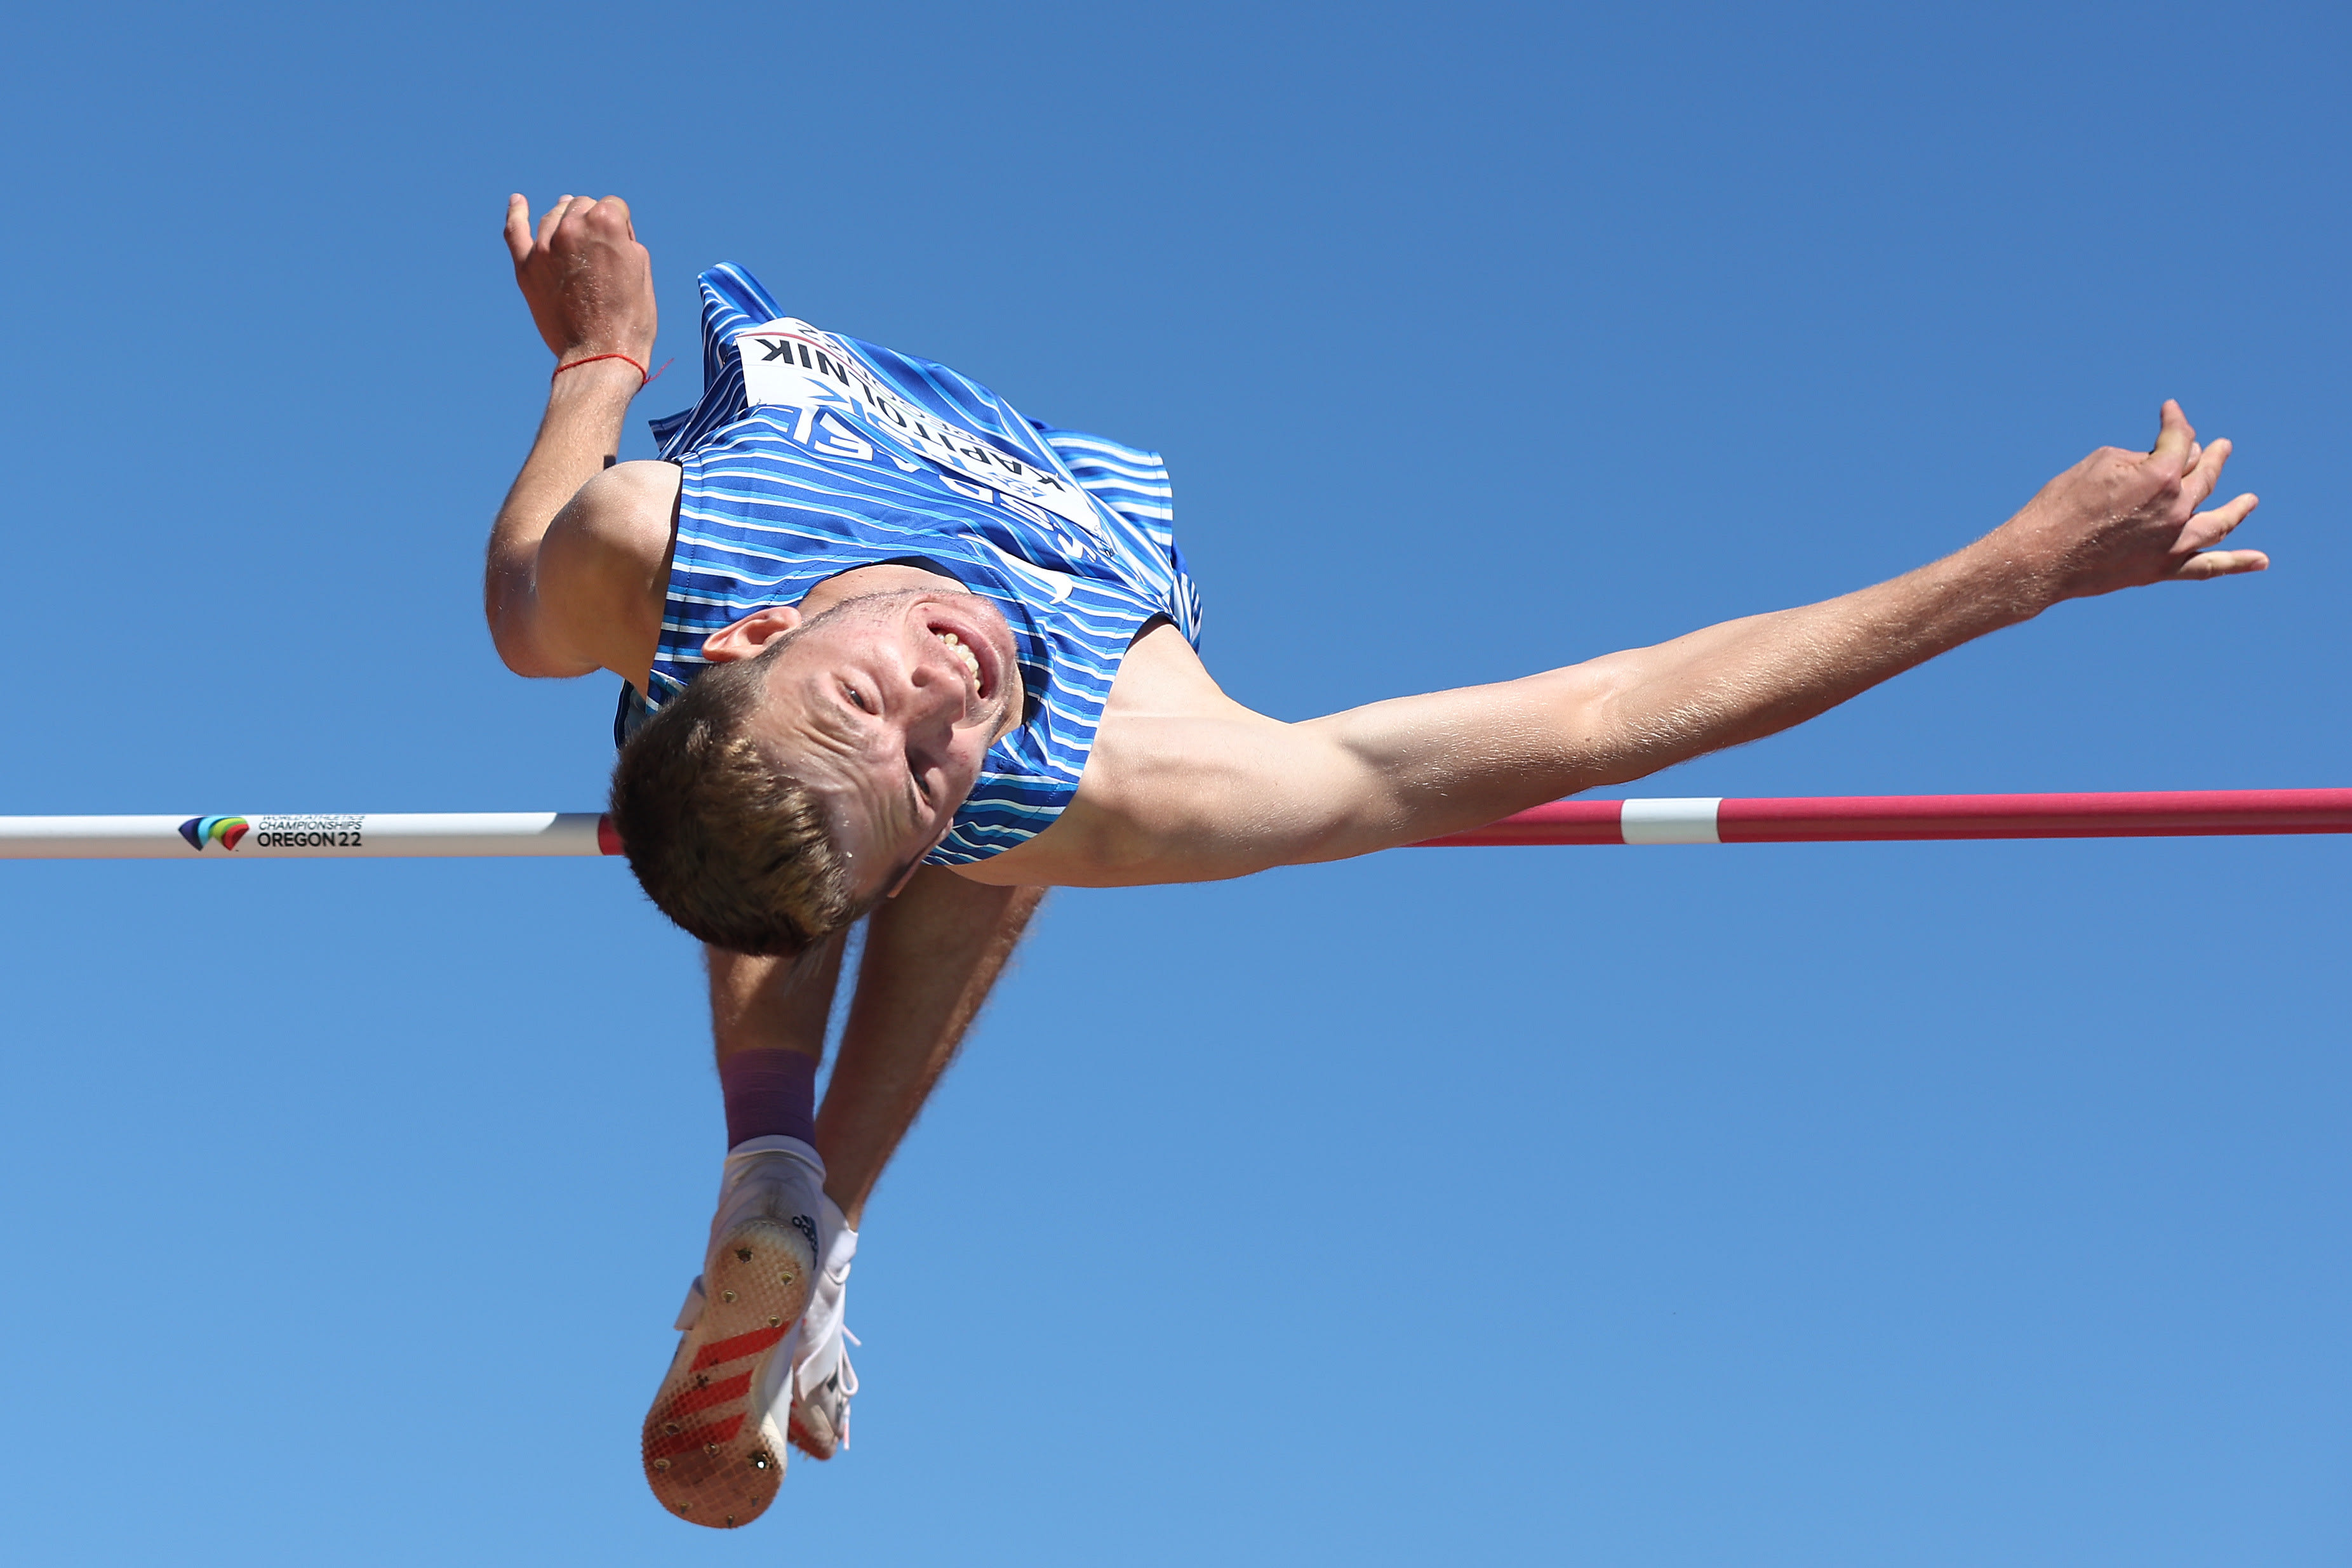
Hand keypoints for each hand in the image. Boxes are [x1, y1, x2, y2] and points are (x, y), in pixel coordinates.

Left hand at [503, 193, 656, 365]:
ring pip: (554, 216)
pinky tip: (517, 201)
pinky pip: (515, 230)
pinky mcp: (526, 266)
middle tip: (602, 253)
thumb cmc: (629, 318)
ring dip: (565, 220)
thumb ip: (624, 240)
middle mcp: (572, 227)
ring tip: (572, 230)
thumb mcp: (640, 269)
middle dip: (593, 222)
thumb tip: (608, 232)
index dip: (622, 227)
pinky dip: (516, 213)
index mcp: (605, 222)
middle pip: (582, 206)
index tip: (624, 250)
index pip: (614, 206)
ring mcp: (545, 246)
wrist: (600, 356)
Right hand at [1992, 400, 2265, 604]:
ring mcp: (2173, 542)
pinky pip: (2207, 567)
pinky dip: (2235, 562)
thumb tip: (2159, 466)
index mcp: (2161, 476)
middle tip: (2220, 447)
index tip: (2169, 411)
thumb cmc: (2061, 505)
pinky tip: (2261, 561)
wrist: (2040, 558)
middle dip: (2211, 456)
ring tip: (2251, 501)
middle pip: (2204, 476)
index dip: (2175, 422)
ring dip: (2237, 508)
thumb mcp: (2100, 463)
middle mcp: (2176, 509)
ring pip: (2217, 521)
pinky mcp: (2163, 568)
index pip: (2180, 440)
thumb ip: (2139, 459)